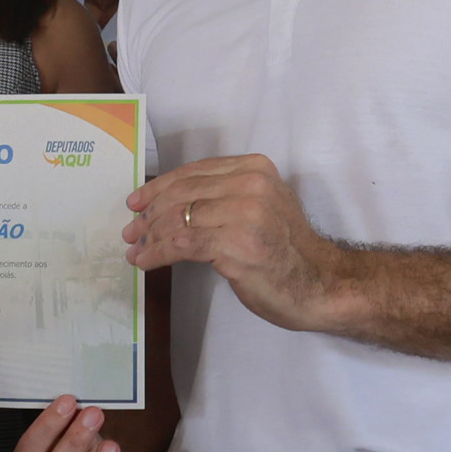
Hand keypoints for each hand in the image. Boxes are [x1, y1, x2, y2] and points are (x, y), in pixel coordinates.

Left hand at [125, 155, 343, 332]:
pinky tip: (145, 261)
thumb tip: (172, 202)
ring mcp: (245, 215)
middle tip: (131, 230)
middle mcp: (251, 185)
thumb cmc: (287, 250)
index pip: (194, 172)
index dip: (159, 187)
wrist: (319, 283)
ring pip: (179, 219)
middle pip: (183, 193)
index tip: (137, 201)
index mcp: (255, 168)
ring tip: (135, 248)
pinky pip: (183, 244)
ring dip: (149, 236)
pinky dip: (158, 252)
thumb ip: (226, 194)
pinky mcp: (236, 246)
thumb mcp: (262, 205)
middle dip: (149, 213)